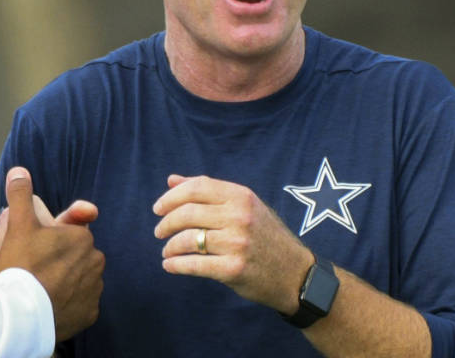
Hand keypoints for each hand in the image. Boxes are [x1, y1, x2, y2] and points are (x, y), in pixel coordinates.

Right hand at [0, 167, 103, 340]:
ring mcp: (94, 289)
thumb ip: (21, 194)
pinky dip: (68, 303)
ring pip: (78, 279)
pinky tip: (50, 303)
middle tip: (33, 268)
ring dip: (64, 281)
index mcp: (82, 236)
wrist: (22, 312)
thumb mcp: (18, 225)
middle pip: (73, 256)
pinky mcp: (90, 313)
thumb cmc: (22, 264)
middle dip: (58, 259)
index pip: (68, 233)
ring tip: (40, 286)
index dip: (49, 240)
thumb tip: (19, 170)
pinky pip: (80, 304)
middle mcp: (96, 260)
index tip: (34, 250)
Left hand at [152, 174, 312, 312]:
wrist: (297, 274)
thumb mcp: (245, 206)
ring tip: (166, 251)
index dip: (171, 197)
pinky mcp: (234, 269)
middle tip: (158, 232)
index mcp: (241, 196)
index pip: (196, 188)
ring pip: (187, 239)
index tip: (157, 208)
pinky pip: (194, 264)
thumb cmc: (266, 237)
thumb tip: (171, 180)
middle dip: (165, 223)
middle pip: (187, 213)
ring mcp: (237, 243)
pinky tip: (170, 265)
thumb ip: (208, 192)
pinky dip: (176, 265)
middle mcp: (239, 216)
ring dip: (169, 246)